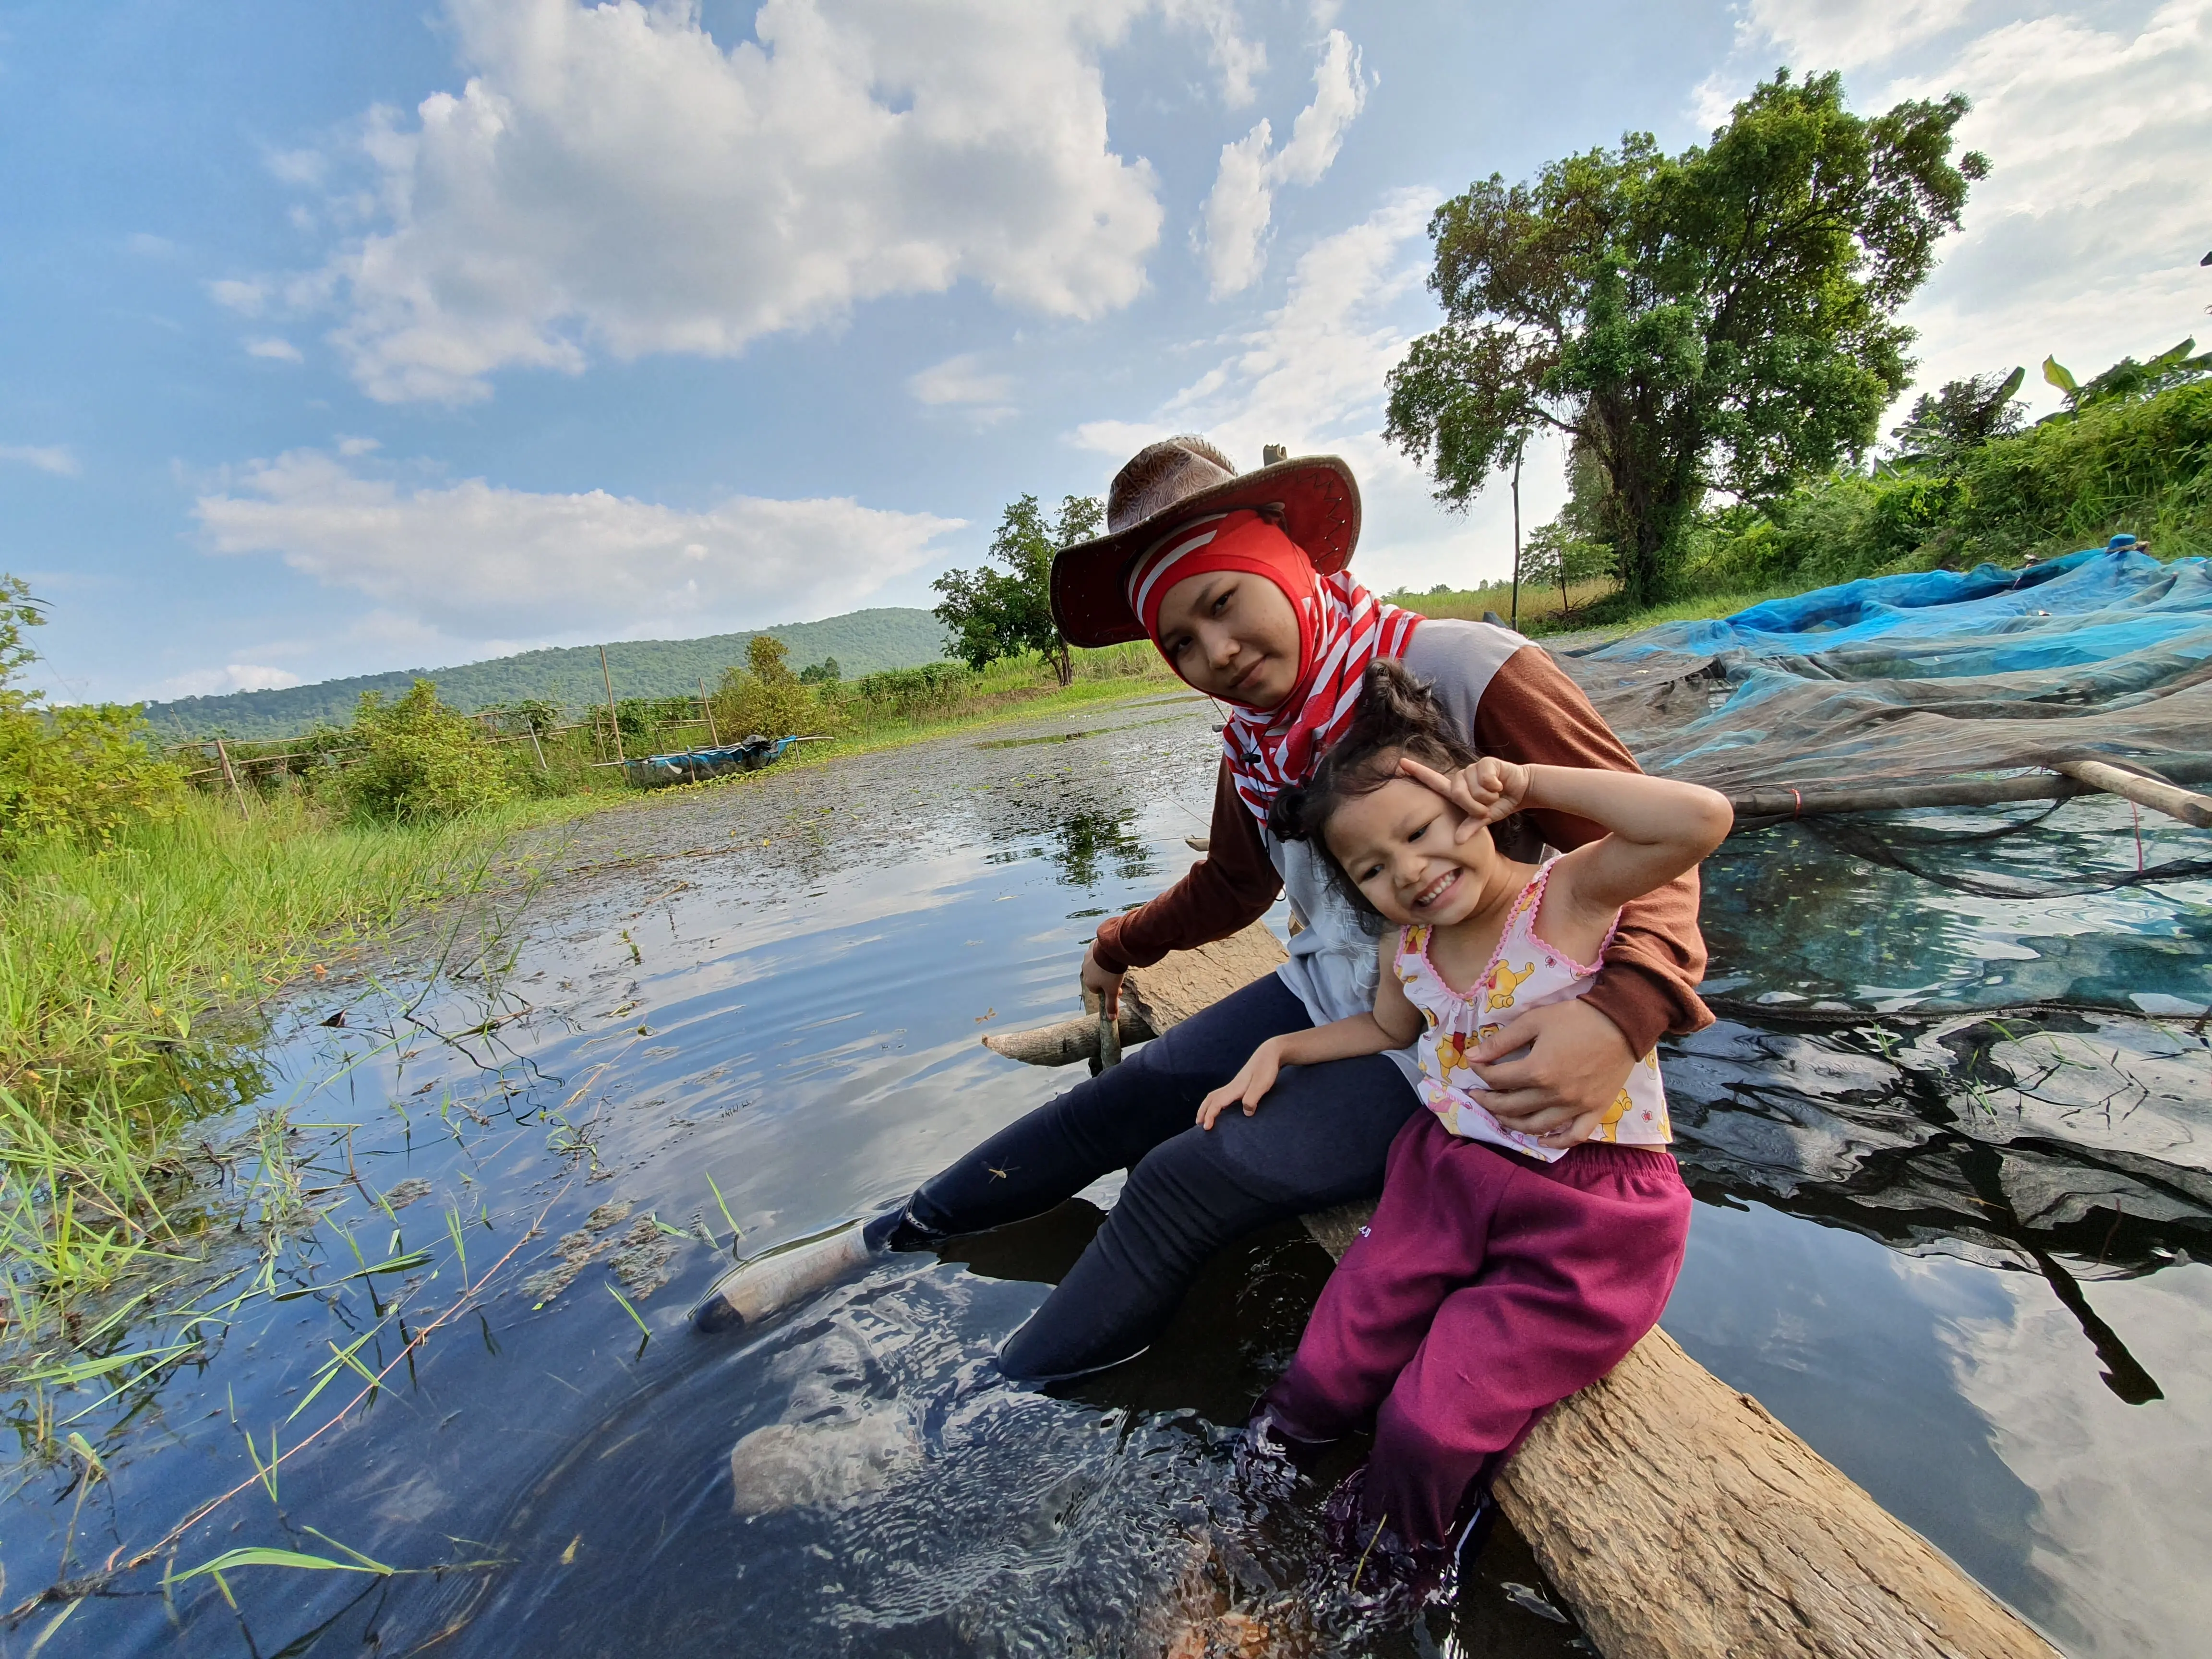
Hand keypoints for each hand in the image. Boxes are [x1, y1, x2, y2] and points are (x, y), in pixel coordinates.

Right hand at [1081, 944, 1123, 1018]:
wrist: (1111, 950)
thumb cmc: (1111, 972)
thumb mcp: (1113, 991)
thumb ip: (1111, 1004)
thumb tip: (1111, 1019)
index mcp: (1088, 982)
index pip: (1097, 990)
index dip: (1108, 991)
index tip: (1118, 989)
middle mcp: (1085, 969)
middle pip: (1097, 977)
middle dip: (1106, 979)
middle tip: (1119, 978)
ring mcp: (1087, 957)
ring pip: (1097, 964)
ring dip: (1104, 966)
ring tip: (1116, 964)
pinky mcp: (1092, 946)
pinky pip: (1097, 952)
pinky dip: (1103, 954)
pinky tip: (1112, 954)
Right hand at [1198, 1039, 1283, 1129]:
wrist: (1270, 1053)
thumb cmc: (1266, 1068)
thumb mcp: (1262, 1084)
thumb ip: (1252, 1098)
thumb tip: (1246, 1113)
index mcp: (1234, 1088)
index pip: (1216, 1103)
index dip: (1210, 1115)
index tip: (1206, 1128)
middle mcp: (1231, 1086)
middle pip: (1211, 1098)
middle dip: (1203, 1111)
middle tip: (1199, 1124)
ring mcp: (1235, 1085)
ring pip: (1215, 1096)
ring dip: (1207, 1106)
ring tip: (1204, 1117)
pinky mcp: (1240, 1085)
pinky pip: (1222, 1095)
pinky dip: (1215, 1103)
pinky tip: (1221, 1107)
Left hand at [1399, 754, 1532, 843]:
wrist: (1522, 790)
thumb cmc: (1500, 803)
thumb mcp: (1484, 818)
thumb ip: (1470, 826)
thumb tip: (1457, 841)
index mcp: (1457, 790)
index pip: (1433, 780)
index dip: (1417, 772)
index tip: (1400, 763)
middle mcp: (1462, 777)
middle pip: (1457, 793)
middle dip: (1475, 806)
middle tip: (1488, 806)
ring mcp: (1473, 768)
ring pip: (1473, 788)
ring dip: (1488, 797)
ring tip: (1496, 793)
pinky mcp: (1486, 762)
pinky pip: (1485, 777)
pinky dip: (1495, 786)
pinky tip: (1500, 784)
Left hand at [1467, 998, 1633, 1143]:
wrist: (1622, 1023)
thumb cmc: (1576, 1017)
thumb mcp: (1534, 1020)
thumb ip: (1501, 1041)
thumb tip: (1471, 1057)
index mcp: (1536, 1071)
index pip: (1497, 1079)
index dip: (1481, 1073)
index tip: (1476, 1066)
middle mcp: (1554, 1095)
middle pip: (1511, 1107)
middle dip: (1488, 1102)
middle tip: (1478, 1096)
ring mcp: (1575, 1107)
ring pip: (1536, 1126)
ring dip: (1512, 1124)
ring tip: (1500, 1115)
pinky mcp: (1595, 1111)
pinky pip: (1573, 1136)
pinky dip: (1556, 1142)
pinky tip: (1542, 1139)